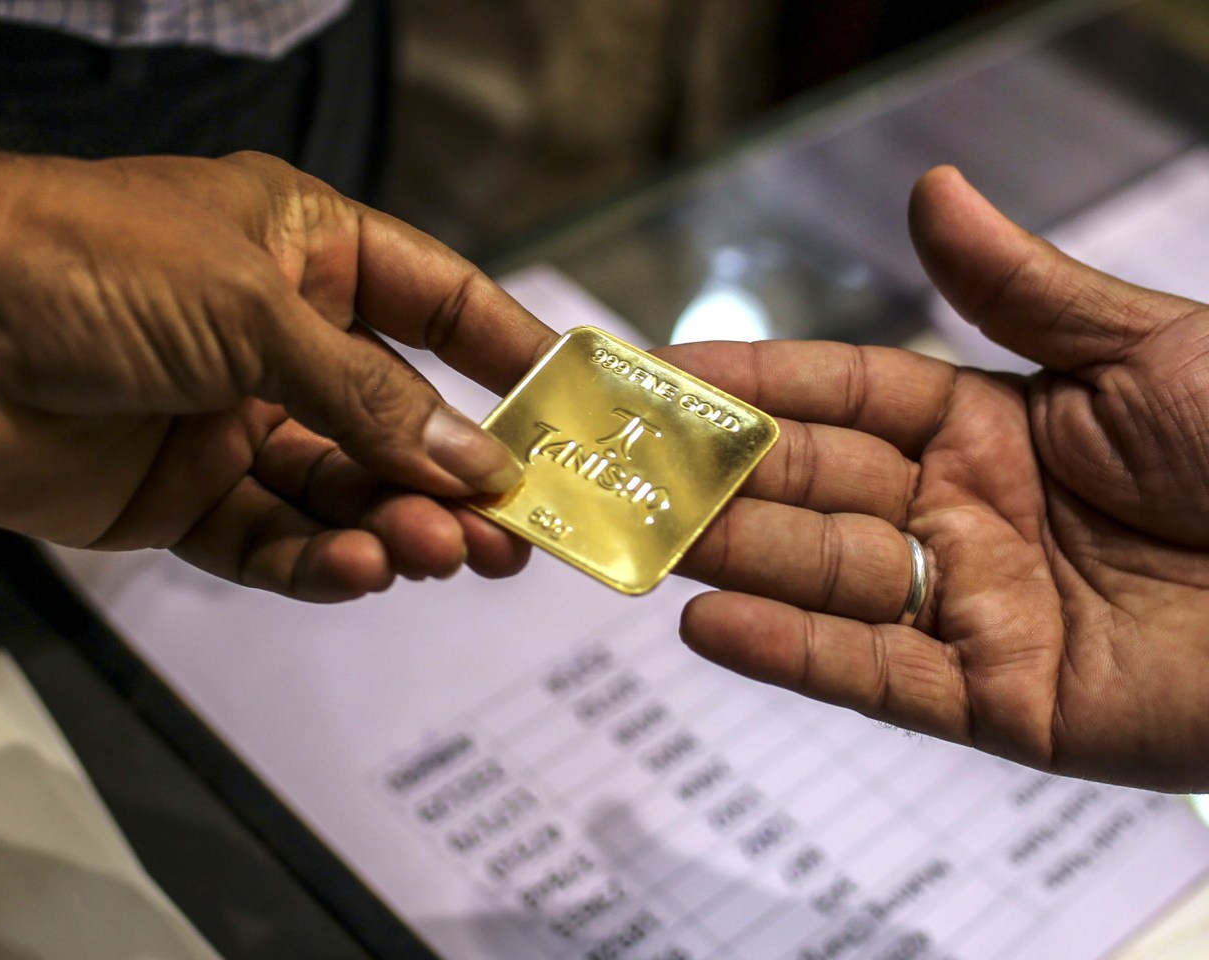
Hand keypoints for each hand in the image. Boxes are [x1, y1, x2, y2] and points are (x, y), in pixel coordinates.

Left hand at [0, 78, 556, 599]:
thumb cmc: (91, 263)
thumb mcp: (254, 312)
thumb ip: (368, 399)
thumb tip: (478, 466)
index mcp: (306, 255)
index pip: (438, 304)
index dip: (509, 354)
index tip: (575, 412)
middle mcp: (279, 342)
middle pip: (400, 420)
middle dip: (458, 475)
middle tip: (516, 532)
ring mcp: (233, 423)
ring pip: (345, 492)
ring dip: (396, 525)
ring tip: (441, 552)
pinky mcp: (184, 499)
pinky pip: (274, 541)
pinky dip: (319, 562)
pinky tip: (357, 568)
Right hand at [664, 166, 1208, 790]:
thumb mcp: (1150, 352)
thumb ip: (1023, 292)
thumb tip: (929, 192)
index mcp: (993, 424)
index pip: (842, 394)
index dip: (754, 379)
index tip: (659, 367)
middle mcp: (967, 514)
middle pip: (814, 487)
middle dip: (714, 469)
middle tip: (609, 458)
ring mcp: (977, 609)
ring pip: (826, 576)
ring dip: (729, 552)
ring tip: (634, 532)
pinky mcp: (1000, 701)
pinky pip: (878, 676)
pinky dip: (792, 654)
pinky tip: (707, 623)